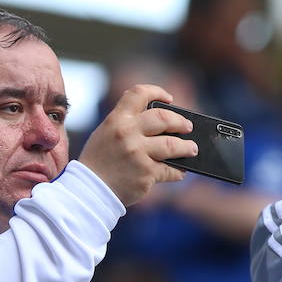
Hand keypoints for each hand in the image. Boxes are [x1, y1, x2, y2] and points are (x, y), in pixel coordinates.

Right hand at [79, 84, 196, 206]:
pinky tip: (180, 171)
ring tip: (191, 149)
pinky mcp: (146, 173)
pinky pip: (170, 170)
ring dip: (187, 147)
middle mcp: (127, 133)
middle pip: (164, 118)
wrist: (90, 189)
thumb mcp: (105, 133)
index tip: (169, 99)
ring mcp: (137, 153)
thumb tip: (155, 115)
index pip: (139, 94)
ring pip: (172, 145)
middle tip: (187, 127)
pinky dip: (178, 171)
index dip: (158, 92)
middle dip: (180, 122)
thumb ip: (125, 122)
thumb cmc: (99, 161)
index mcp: (116, 120)